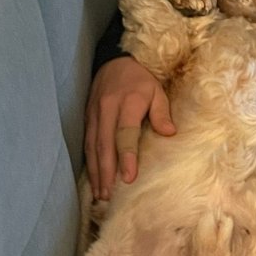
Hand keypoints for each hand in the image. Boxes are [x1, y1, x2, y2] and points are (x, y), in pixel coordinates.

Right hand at [84, 57, 174, 200]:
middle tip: (109, 194)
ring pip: (92, 147)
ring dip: (96, 171)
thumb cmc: (141, 79)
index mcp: (128, 103)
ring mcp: (94, 114)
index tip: (128, 177)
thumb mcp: (157, 90)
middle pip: (104, 145)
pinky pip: (86, 143)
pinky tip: (94, 178)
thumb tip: (169, 133)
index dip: (126, 156)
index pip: (125, 133)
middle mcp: (107, 110)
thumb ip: (162, 112)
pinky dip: (89, 162)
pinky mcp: (87, 118)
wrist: (114, 60)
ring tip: (100, 193)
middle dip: (106, 172)